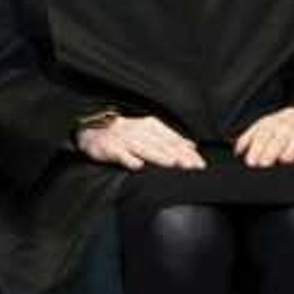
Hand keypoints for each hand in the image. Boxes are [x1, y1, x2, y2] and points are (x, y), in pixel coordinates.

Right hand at [79, 112, 209, 171]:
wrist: (93, 130)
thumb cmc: (124, 134)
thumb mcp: (148, 131)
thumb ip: (169, 138)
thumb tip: (191, 146)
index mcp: (151, 126)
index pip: (173, 140)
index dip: (187, 152)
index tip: (201, 164)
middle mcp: (139, 131)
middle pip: (163, 145)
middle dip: (179, 156)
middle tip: (193, 167)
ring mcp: (124, 140)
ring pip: (144, 148)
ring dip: (158, 156)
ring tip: (171, 163)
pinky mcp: (110, 148)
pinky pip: (120, 154)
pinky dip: (128, 159)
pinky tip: (137, 166)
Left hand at [233, 106, 293, 169]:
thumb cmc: (277, 127)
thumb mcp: (260, 128)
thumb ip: (247, 139)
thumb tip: (237, 152)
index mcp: (269, 125)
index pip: (261, 137)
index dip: (256, 150)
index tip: (251, 161)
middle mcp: (284, 128)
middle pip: (277, 141)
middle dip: (270, 153)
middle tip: (264, 164)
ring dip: (289, 152)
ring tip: (283, 160)